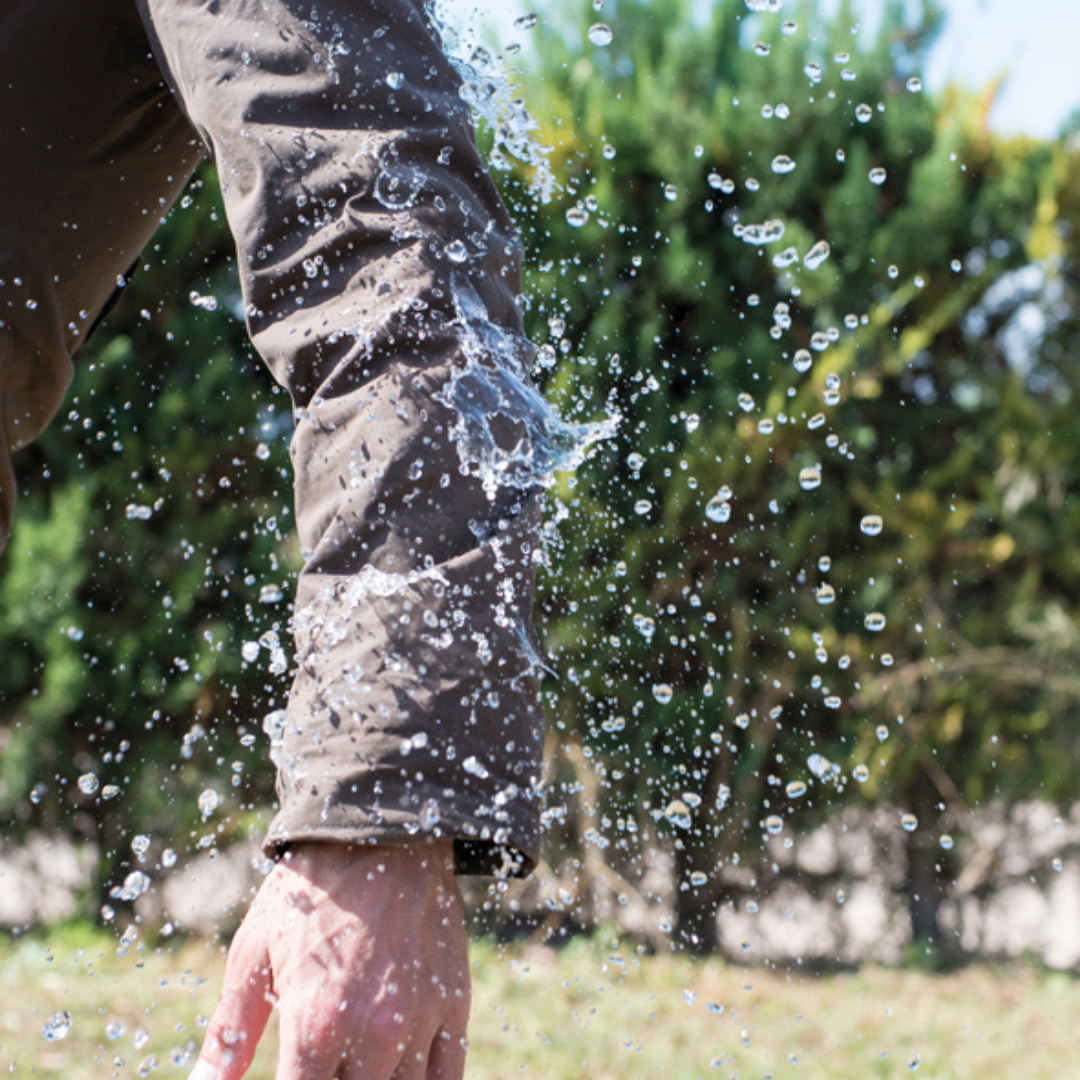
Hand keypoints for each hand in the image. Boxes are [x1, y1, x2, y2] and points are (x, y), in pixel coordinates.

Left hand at [188, 841, 469, 1079]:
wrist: (382, 831)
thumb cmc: (311, 889)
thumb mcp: (254, 952)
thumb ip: (229, 1033)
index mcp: (314, 1026)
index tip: (287, 1076)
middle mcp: (372, 1035)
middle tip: (317, 1062)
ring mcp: (419, 1022)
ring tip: (349, 1064)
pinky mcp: (453, 1005)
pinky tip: (396, 1076)